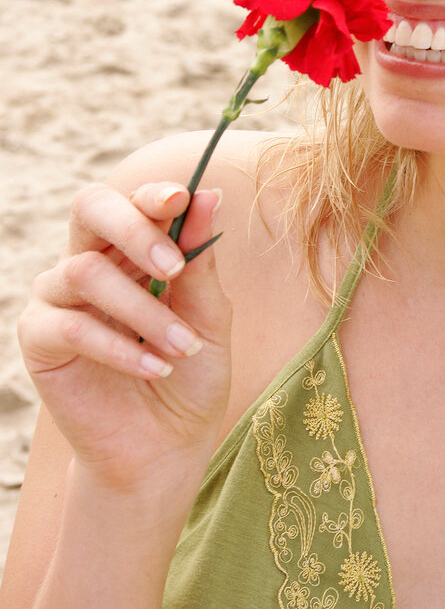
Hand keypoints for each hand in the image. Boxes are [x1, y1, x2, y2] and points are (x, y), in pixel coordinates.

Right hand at [17, 182, 231, 492]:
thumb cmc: (191, 374)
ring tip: (182, 346)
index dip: (151, 194)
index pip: (131, 200)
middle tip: (174, 266)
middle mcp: (90, 261)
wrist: (167, 447)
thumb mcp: (209, 315)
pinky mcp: (39, 341)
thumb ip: (201, 259)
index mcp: (133, 248)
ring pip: (85, 272)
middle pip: (90, 209)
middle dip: (134, 229)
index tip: (181, 198)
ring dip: (142, 310)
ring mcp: (59, 299)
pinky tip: (153, 369)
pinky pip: (68, 326)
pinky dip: (117, 347)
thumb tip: (209, 194)